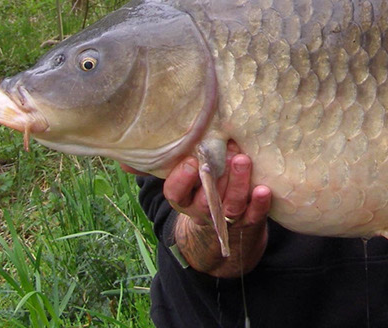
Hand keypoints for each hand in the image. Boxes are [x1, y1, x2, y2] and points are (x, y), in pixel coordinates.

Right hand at [164, 141, 271, 276]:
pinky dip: (260, 203)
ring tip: (244, 161)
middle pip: (207, 198)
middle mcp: (203, 210)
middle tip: (227, 155)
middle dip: (217, 178)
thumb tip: (123, 158)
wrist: (226, 231)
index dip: (182, 179)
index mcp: (183, 199)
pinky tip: (263, 189)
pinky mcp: (250, 220)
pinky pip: (255, 214)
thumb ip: (154, 167)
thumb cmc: (201, 191)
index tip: (191, 162)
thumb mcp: (178, 182)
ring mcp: (227, 218)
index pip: (176, 193)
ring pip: (231, 204)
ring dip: (238, 184)